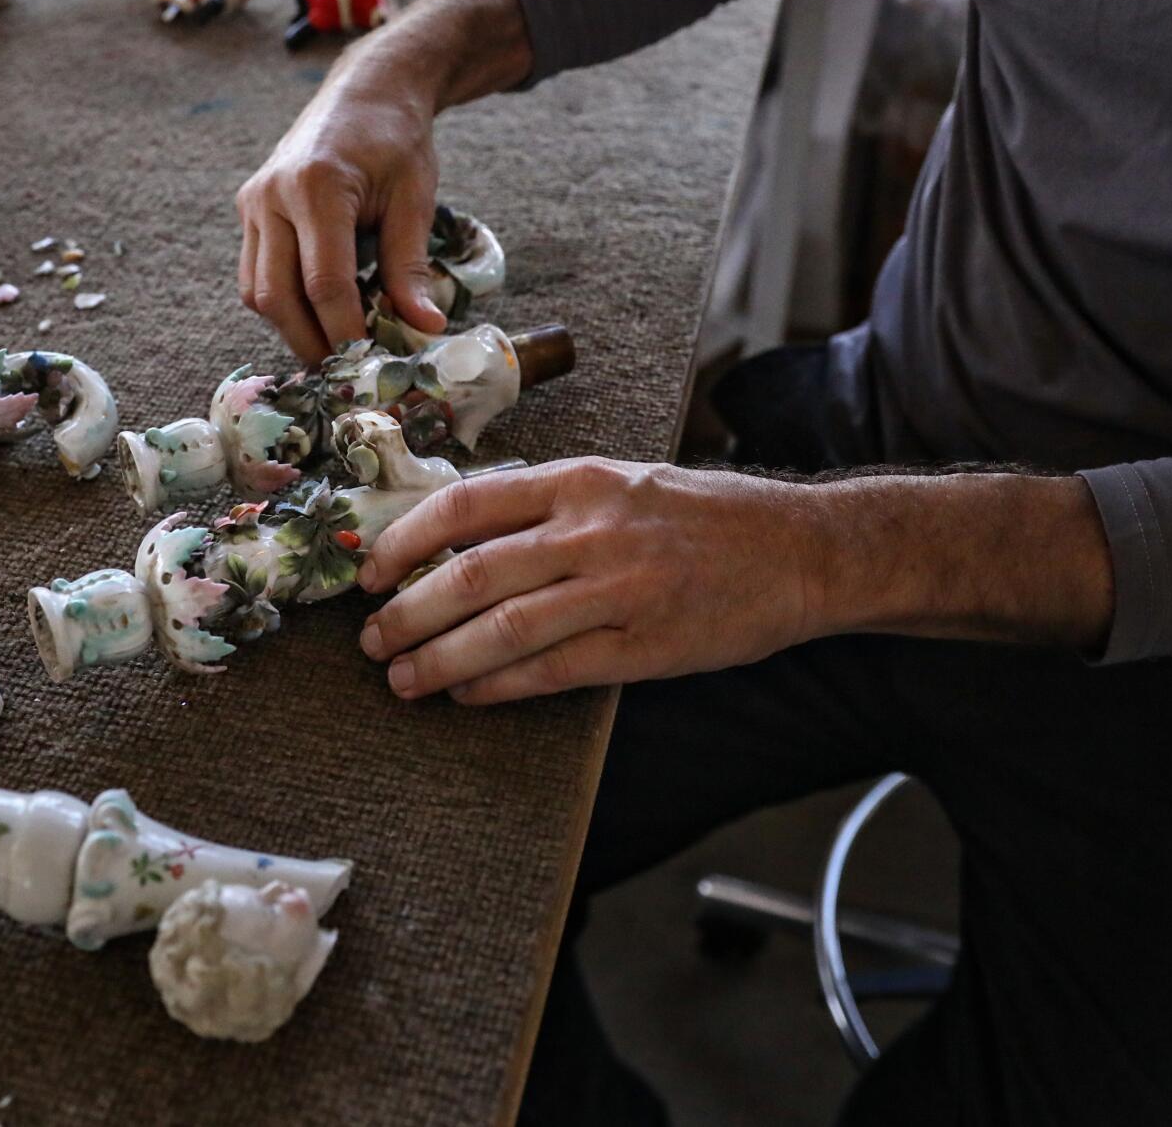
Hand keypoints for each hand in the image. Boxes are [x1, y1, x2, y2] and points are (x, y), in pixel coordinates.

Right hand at [236, 62, 446, 362]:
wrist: (366, 90)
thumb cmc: (397, 141)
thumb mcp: (415, 200)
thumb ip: (411, 267)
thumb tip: (422, 327)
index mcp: (318, 188)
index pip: (324, 283)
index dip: (345, 331)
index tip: (370, 363)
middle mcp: (273, 195)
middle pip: (277, 296)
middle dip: (310, 341)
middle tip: (347, 370)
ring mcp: (253, 202)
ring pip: (256, 291)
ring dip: (291, 326)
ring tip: (333, 344)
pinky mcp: (248, 208)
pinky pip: (255, 272)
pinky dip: (282, 301)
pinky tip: (316, 311)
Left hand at [356, 461, 825, 704]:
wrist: (802, 550)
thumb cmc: (701, 517)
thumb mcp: (620, 483)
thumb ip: (546, 506)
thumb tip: (453, 544)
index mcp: (580, 479)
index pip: (466, 504)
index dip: (406, 541)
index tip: (370, 573)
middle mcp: (594, 529)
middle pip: (473, 574)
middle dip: (409, 612)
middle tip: (372, 640)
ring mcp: (622, 589)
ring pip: (504, 628)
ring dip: (441, 658)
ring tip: (402, 678)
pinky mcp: (646, 646)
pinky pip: (553, 671)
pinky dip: (499, 685)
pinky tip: (466, 693)